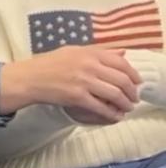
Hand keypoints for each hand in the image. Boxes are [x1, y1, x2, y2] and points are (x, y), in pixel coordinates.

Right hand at [0, 46, 141, 122]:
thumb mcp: (75, 51)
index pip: (121, 62)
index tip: (137, 82)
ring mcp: (84, 82)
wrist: (30, 78)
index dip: (133, 74)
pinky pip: (100, 107)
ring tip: (127, 108)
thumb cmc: (50, 64)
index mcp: (90, 53)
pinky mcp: (77, 97)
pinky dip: (111, 113)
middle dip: (132, 91)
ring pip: (114, 94)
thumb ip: (99, 51)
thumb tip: (123, 52)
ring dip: (125, 103)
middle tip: (134, 98)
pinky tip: (115, 116)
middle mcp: (89, 65)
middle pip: (121, 79)